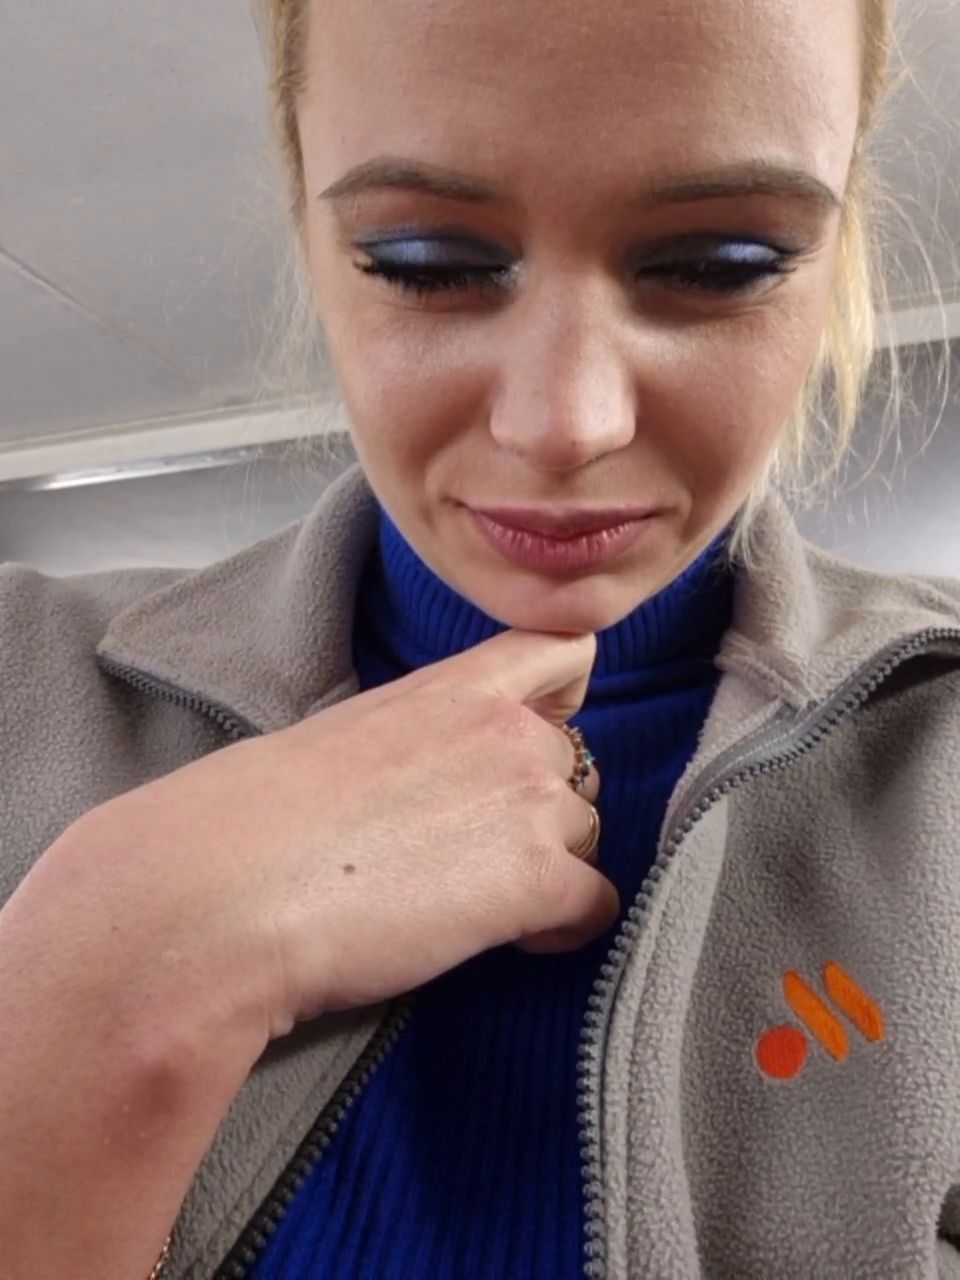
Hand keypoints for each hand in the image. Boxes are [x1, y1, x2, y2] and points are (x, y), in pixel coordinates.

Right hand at [78, 630, 616, 1041]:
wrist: (224, 892)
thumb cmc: (252, 821)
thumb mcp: (343, 740)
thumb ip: (415, 743)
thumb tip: (427, 790)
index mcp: (454, 687)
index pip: (564, 652)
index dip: (568, 695)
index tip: (545, 731)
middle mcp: (508, 731)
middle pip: (578, 764)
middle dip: (542, 807)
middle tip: (475, 853)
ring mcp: (530, 803)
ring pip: (589, 834)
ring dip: (552, 867)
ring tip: (480, 905)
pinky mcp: (539, 882)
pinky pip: (599, 904)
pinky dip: (567, 927)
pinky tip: (513, 942)